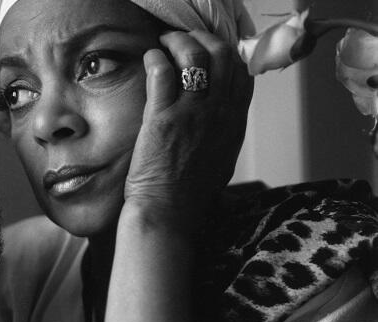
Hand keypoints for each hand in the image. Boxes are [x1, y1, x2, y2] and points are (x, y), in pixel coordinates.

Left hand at [124, 30, 253, 230]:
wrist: (168, 213)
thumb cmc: (188, 193)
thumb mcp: (220, 160)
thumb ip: (222, 133)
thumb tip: (218, 115)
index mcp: (234, 124)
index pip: (242, 74)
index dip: (227, 53)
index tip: (210, 49)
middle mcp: (219, 114)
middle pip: (222, 56)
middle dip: (202, 38)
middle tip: (183, 39)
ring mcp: (192, 114)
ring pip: (194, 56)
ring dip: (177, 41)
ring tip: (163, 43)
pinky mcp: (162, 117)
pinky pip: (162, 72)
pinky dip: (155, 58)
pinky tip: (150, 59)